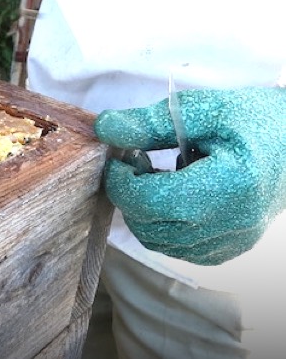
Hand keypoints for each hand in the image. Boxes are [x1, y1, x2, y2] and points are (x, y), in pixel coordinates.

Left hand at [94, 87, 285, 264]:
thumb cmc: (254, 120)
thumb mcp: (205, 109)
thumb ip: (151, 122)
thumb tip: (104, 127)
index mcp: (230, 185)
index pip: (149, 201)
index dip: (121, 181)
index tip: (121, 157)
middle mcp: (232, 224)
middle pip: (149, 225)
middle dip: (130, 194)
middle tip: (137, 162)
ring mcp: (232, 242)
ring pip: (158, 242)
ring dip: (144, 211)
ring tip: (157, 177)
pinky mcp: (229, 249)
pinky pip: (178, 248)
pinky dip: (163, 225)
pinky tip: (174, 196)